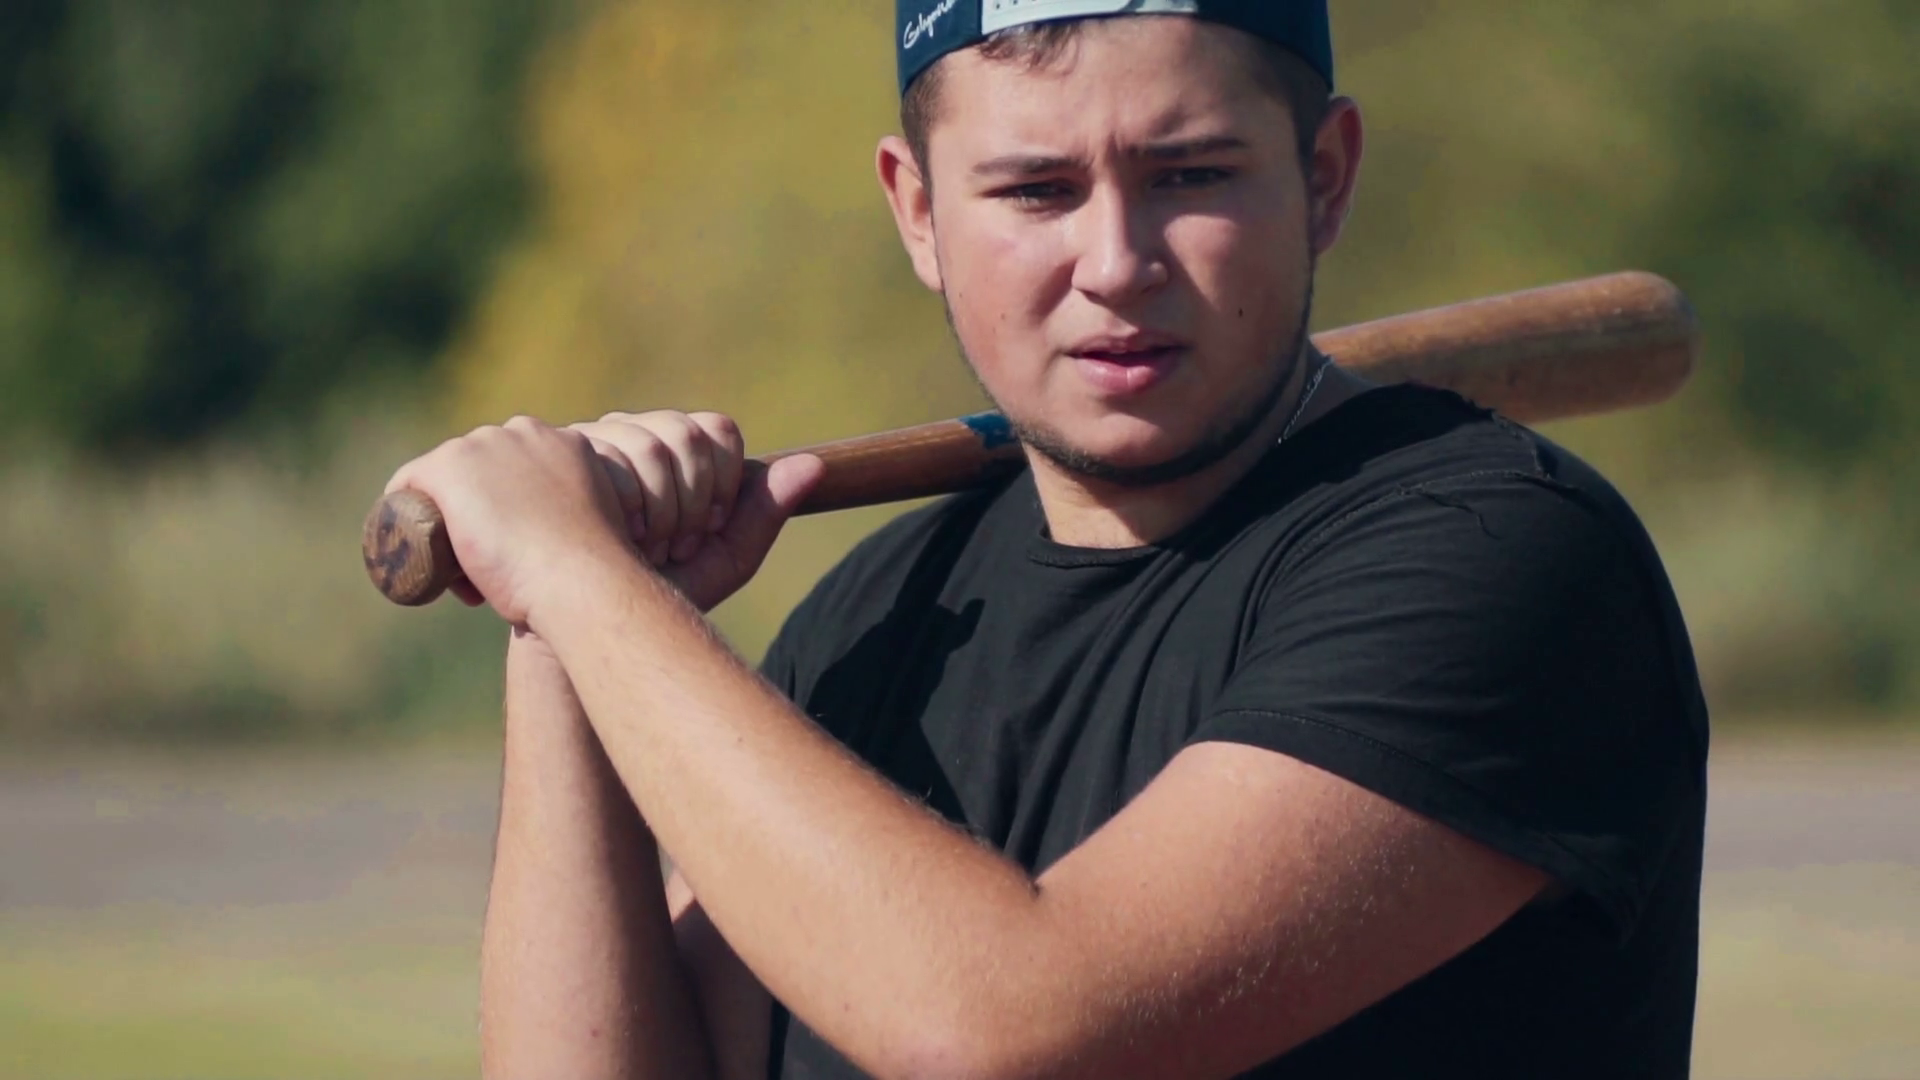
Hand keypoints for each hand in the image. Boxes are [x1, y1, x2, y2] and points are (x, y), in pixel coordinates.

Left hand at [385, 416, 634, 625]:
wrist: (580, 576)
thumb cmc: (598, 571)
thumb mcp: (594, 527)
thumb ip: (578, 518)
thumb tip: (565, 547)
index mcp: (564, 442)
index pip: (515, 469)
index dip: (508, 510)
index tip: (515, 552)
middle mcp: (521, 432)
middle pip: (478, 472)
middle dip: (477, 516)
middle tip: (487, 572)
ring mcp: (482, 446)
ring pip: (446, 483)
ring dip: (447, 522)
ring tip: (462, 575)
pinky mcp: (447, 466)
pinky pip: (407, 487)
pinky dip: (402, 518)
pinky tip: (408, 551)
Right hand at [567, 410, 821, 611]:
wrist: (582, 631)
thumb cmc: (652, 598)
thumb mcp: (720, 560)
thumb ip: (761, 515)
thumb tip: (815, 465)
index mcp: (670, 448)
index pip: (716, 429)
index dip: (722, 480)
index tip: (709, 528)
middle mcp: (629, 433)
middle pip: (687, 431)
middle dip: (693, 499)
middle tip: (676, 547)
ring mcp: (588, 441)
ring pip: (650, 442)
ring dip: (660, 508)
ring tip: (643, 549)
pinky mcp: (555, 459)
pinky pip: (609, 458)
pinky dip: (625, 506)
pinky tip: (613, 539)